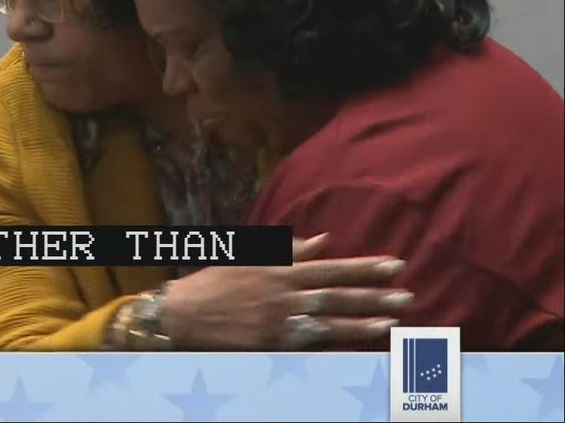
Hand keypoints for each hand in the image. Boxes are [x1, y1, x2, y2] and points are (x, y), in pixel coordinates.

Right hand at [160, 233, 411, 350]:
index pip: (332, 267)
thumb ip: (290, 250)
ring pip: (329, 323)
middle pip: (337, 295)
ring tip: (393, 322)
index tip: (396, 264)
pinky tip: (358, 350)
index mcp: (280, 270)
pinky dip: (335, 348)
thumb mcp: (250, 257)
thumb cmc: (214, 282)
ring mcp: (278, 322)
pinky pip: (310, 348)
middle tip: (408, 295)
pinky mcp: (271, 345)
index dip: (365, 267)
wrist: (182, 313)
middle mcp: (284, 295)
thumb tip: (325, 240)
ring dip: (362, 323)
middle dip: (374, 295)